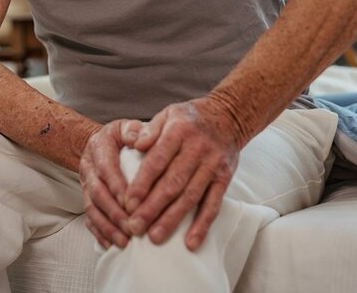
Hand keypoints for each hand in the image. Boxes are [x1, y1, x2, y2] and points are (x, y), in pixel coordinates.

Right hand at [78, 119, 142, 248]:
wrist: (97, 142)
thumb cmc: (118, 136)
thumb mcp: (125, 126)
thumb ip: (133, 130)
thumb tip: (139, 139)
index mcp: (99, 148)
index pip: (106, 168)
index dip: (117, 186)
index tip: (132, 202)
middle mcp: (88, 168)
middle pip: (97, 193)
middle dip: (114, 213)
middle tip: (131, 227)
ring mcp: (85, 185)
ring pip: (92, 209)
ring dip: (107, 227)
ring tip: (124, 242)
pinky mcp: (87, 200)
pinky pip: (89, 219)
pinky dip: (99, 233)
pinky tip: (111, 245)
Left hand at [121, 99, 239, 249]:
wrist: (229, 116)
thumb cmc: (190, 118)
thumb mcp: (167, 114)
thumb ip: (150, 130)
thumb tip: (134, 144)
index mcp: (179, 131)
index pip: (157, 160)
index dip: (142, 183)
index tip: (127, 202)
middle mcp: (197, 149)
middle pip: (172, 183)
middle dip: (152, 207)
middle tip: (134, 227)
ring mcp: (213, 165)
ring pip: (190, 197)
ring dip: (172, 219)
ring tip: (154, 237)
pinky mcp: (225, 179)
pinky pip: (213, 204)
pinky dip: (202, 225)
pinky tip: (190, 242)